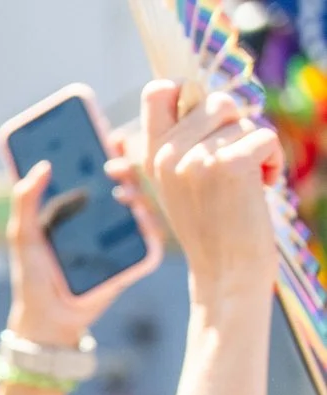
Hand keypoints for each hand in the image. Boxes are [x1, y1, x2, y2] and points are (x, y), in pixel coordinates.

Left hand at [4, 150, 150, 348]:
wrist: (48, 319)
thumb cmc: (34, 276)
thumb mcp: (22, 235)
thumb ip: (25, 200)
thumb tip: (39, 166)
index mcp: (80, 207)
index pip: (97, 170)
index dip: (104, 148)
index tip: (104, 132)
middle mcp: (106, 218)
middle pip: (124, 181)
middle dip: (124, 162)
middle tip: (114, 155)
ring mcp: (122, 237)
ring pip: (142, 203)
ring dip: (138, 187)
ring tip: (121, 183)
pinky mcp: (134, 259)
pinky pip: (151, 238)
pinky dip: (150, 222)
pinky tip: (137, 213)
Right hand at [140, 80, 281, 307]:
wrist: (224, 274)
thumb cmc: (213, 228)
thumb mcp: (184, 183)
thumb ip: (187, 141)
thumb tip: (210, 97)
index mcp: (152, 156)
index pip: (159, 90)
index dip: (187, 89)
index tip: (208, 115)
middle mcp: (169, 154)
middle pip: (217, 100)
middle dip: (236, 126)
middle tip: (233, 163)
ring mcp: (196, 159)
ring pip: (244, 119)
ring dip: (257, 147)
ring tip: (245, 184)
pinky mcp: (230, 163)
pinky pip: (265, 136)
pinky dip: (273, 162)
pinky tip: (259, 188)